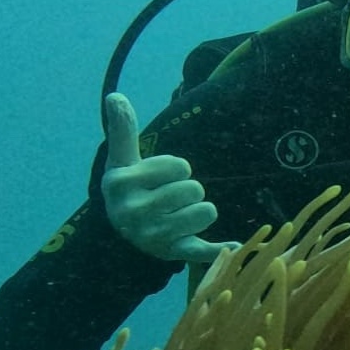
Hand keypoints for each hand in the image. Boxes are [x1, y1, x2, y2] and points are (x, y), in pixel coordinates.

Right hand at [100, 92, 231, 262]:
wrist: (120, 233)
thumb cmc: (128, 189)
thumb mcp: (122, 160)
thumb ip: (123, 129)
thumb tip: (115, 95)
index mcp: (123, 184)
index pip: (179, 166)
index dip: (177, 169)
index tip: (162, 178)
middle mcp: (136, 213)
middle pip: (194, 189)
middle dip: (189, 190)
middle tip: (171, 198)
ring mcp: (155, 236)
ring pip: (206, 212)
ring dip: (199, 211)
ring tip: (180, 215)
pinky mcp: (173, 254)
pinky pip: (203, 251)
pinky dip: (218, 250)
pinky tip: (233, 245)